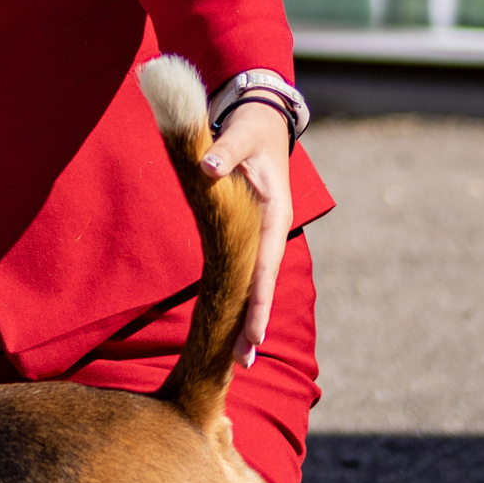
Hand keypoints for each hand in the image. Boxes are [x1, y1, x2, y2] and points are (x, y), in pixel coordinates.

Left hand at [199, 98, 295, 368]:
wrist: (263, 120)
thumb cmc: (251, 129)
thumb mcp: (241, 135)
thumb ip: (225, 152)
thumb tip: (207, 168)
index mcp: (275, 214)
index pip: (266, 267)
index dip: (258, 302)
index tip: (252, 333)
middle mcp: (273, 230)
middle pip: (263, 285)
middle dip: (254, 323)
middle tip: (242, 362)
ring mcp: (265, 234)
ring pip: (257, 282)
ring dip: (248, 317)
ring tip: (239, 356)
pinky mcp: (254, 232)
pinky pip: (248, 270)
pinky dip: (242, 296)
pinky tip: (235, 321)